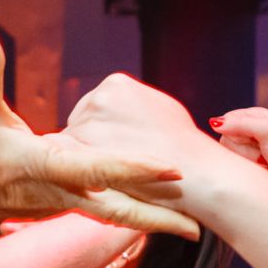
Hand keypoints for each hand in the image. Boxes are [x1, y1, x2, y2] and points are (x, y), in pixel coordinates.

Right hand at [0, 25, 198, 237]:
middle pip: (115, 211)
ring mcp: (52, 206)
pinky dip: (124, 208)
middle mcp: (53, 194)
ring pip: (108, 212)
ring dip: (146, 216)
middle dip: (157, 219)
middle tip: (198, 229)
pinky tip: (149, 204)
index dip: (136, 168)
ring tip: (186, 218)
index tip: (173, 169)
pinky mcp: (49, 207)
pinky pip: (94, 208)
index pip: (98, 170)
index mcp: (41, 166)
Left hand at [63, 73, 233, 209]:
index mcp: (116, 84)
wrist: (197, 172)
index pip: (94, 109)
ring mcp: (87, 123)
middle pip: (80, 125)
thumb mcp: (160, 110)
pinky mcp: (81, 151)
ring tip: (114, 177)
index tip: (121, 151)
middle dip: (92, 145)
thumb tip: (122, 113)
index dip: (105, 134)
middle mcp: (98, 97)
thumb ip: (134, 108)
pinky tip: (102, 184)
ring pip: (72, 146)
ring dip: (85, 162)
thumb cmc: (184, 146)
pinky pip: (70, 165)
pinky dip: (81, 176)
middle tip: (116, 166)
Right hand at [210, 107, 267, 190]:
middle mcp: (248, 131)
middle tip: (262, 153)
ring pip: (228, 155)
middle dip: (243, 149)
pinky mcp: (246, 167)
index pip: (226, 120)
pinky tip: (260, 170)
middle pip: (225, 139)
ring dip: (247, 160)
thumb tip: (214, 123)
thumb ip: (241, 123)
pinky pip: (232, 168)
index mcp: (254, 116)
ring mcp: (246, 150)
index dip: (236, 132)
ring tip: (263, 162)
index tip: (255, 140)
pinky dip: (247, 170)